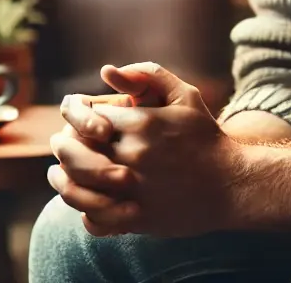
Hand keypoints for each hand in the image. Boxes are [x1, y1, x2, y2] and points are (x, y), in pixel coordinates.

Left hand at [48, 63, 246, 237]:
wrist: (232, 183)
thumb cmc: (206, 136)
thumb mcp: (184, 94)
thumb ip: (147, 75)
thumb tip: (106, 71)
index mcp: (142, 123)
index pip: (88, 117)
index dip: (76, 116)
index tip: (75, 119)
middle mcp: (134, 155)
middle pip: (76, 150)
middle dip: (62, 146)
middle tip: (58, 144)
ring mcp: (135, 189)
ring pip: (79, 186)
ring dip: (63, 180)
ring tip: (58, 174)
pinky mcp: (139, 217)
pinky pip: (96, 218)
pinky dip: (84, 212)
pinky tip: (83, 202)